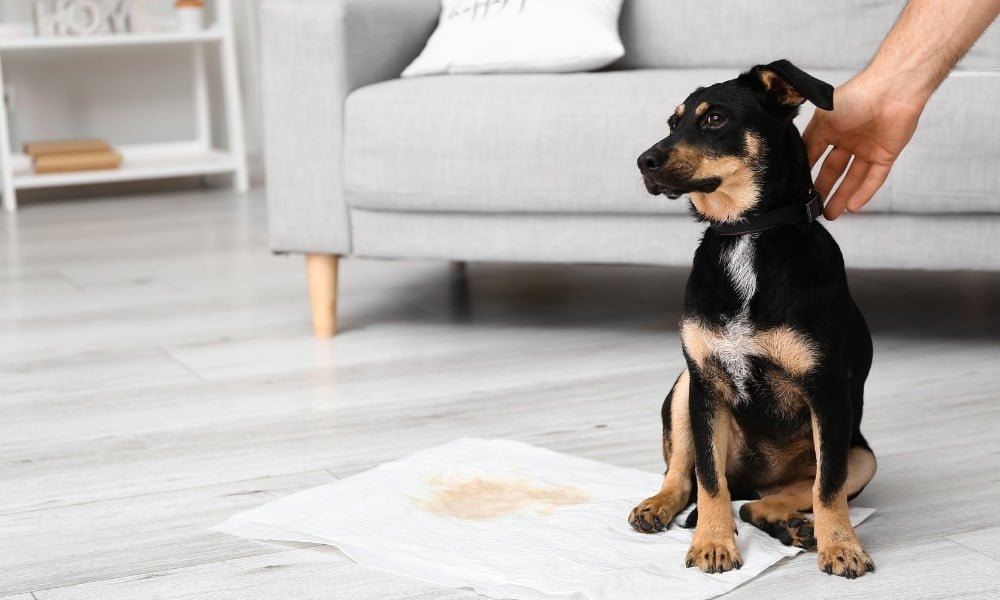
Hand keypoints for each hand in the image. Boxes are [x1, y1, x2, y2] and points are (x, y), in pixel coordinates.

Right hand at [802, 74, 923, 219]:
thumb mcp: (822, 121)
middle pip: (833, 171)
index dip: (805, 172)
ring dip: (841, 196)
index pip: (814, 156)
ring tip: (829, 214)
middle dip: (823, 190)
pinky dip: (864, 193)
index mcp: (831, 129)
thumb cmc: (856, 97)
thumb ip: (809, 142)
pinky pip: (874, 178)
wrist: (892, 91)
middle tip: (812, 208)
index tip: (795, 190)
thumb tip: (795, 162)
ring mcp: (867, 149)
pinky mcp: (886, 155)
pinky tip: (853, 207)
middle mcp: (848, 140)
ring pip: (852, 179)